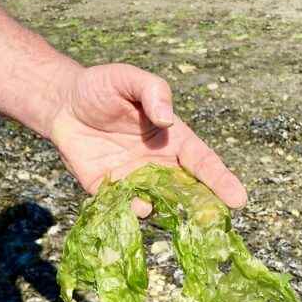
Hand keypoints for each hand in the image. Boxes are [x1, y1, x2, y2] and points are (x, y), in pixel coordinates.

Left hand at [48, 63, 246, 214]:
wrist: (62, 104)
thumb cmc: (102, 87)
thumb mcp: (128, 78)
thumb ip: (152, 91)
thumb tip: (166, 120)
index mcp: (173, 139)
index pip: (203, 162)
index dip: (221, 180)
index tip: (238, 198)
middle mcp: (158, 164)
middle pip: (187, 191)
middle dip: (202, 208)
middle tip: (214, 223)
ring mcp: (134, 180)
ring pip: (158, 204)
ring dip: (167, 212)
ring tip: (175, 215)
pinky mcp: (107, 190)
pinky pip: (122, 207)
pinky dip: (130, 212)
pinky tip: (134, 207)